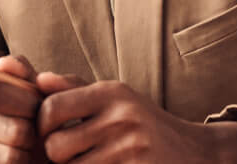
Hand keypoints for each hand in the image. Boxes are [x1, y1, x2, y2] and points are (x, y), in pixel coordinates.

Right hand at [0, 54, 45, 163]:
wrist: (10, 148)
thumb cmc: (24, 113)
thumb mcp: (26, 89)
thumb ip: (22, 72)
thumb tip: (4, 63)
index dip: (27, 102)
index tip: (38, 107)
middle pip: (13, 129)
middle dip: (34, 132)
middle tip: (37, 131)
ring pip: (11, 156)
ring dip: (29, 154)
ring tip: (29, 147)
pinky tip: (21, 160)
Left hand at [35, 75, 236, 163]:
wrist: (197, 152)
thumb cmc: (145, 123)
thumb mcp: (116, 97)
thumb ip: (75, 89)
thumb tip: (40, 80)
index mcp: (111, 93)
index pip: (51, 108)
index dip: (42, 126)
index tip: (52, 133)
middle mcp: (121, 119)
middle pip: (56, 147)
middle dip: (56, 156)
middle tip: (69, 155)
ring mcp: (130, 150)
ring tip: (86, 161)